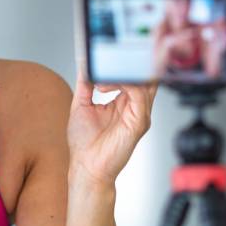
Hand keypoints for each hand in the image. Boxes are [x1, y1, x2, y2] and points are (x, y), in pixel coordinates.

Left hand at [67, 68, 155, 187]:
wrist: (86, 168)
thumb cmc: (85, 144)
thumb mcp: (81, 105)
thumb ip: (85, 84)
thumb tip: (85, 63)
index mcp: (124, 102)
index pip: (133, 74)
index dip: (121, 62)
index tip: (101, 57)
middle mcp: (136, 107)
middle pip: (144, 75)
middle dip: (127, 63)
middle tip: (107, 59)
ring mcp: (140, 114)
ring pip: (143, 81)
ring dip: (122, 72)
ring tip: (101, 76)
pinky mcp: (139, 123)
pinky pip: (139, 95)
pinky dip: (125, 84)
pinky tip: (106, 85)